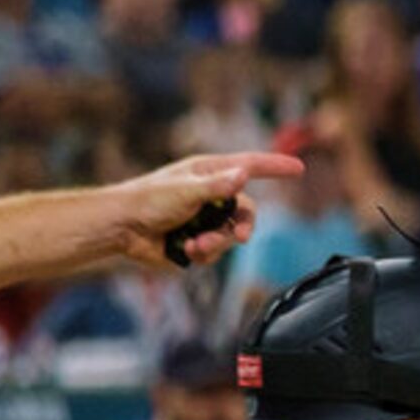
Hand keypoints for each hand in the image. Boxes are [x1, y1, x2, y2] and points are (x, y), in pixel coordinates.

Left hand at [110, 150, 304, 271]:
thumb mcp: (185, 190)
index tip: (298, 168)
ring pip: (232, 236)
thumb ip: (217, 186)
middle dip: (243, 226)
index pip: (250, 166)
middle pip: (247, 211)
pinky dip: (203, 253)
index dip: (274, 167)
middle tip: (240, 237)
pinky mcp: (199, 241)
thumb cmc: (147, 200)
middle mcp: (211, 195)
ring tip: (194, 244)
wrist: (122, 229)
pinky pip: (217, 252)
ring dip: (216, 243)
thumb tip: (244, 175)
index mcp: (208, 173)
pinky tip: (184, 248)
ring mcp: (206, 219)